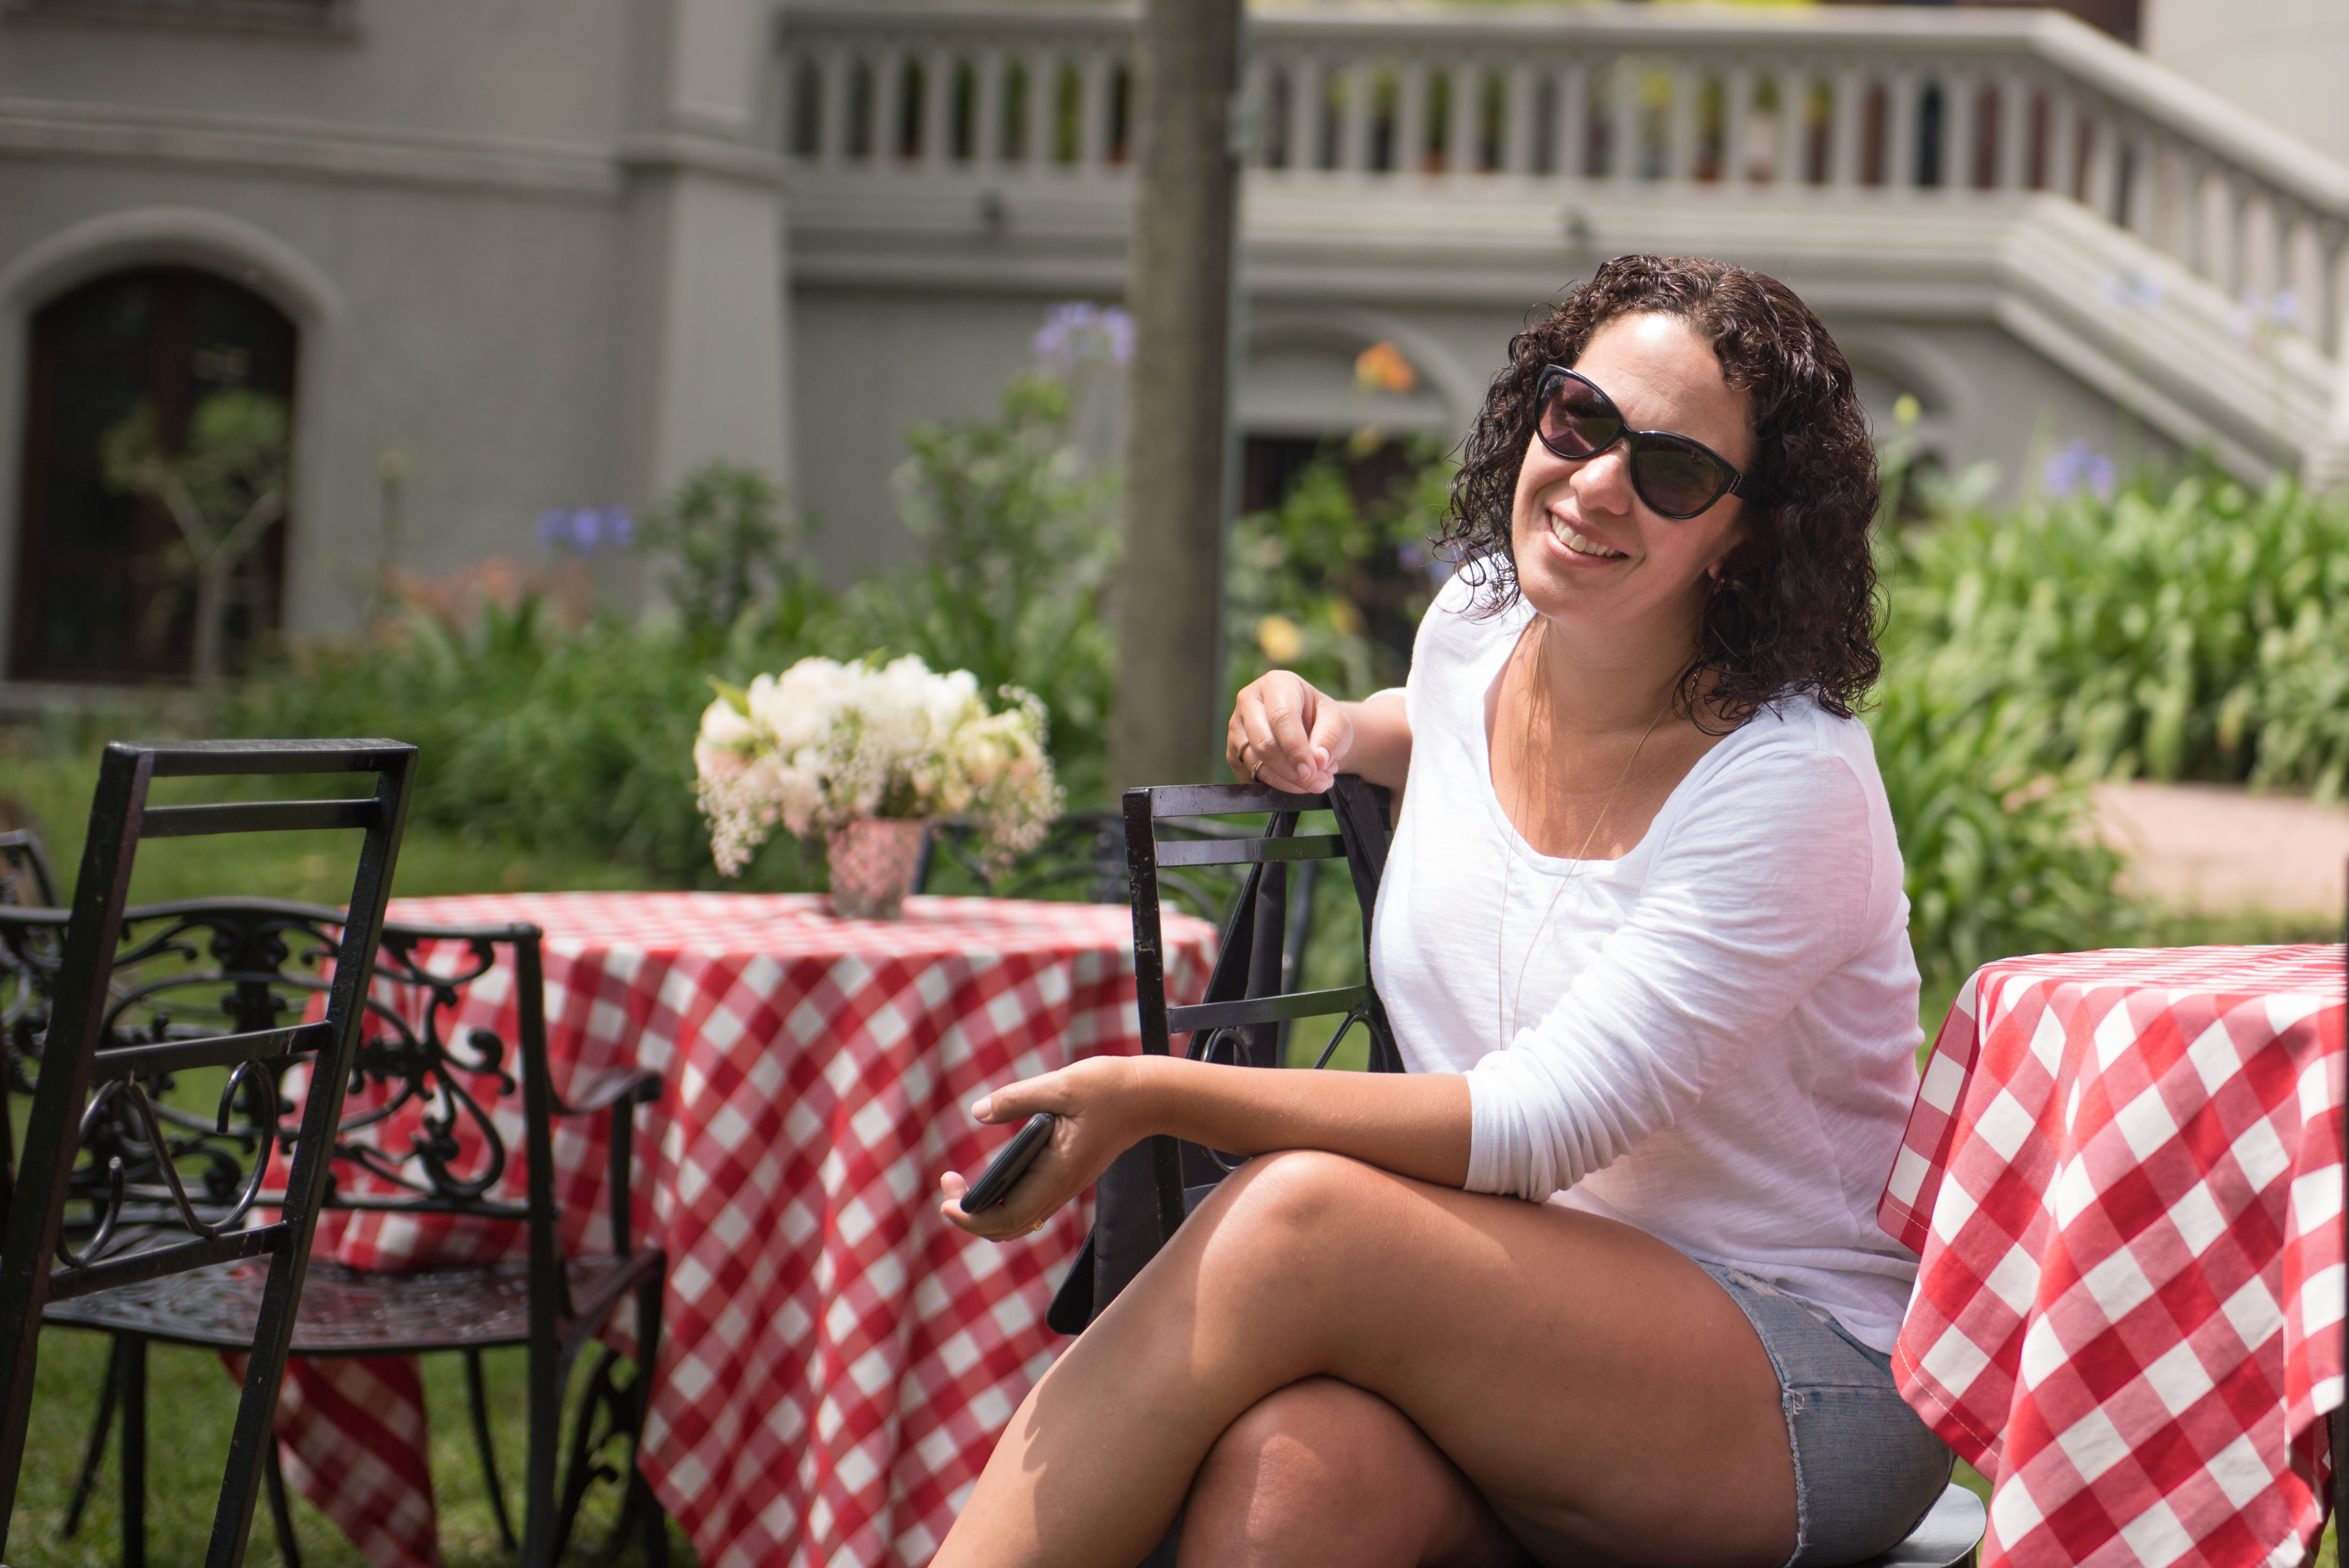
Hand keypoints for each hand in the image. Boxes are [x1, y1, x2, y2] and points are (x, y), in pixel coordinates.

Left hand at [938, 1057, 1142, 1241]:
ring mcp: (1064, 1188)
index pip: (1008, 1217)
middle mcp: (1061, 1188)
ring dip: (985, 1213)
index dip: (972, 1218)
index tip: (948, 1199)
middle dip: (970, 1217)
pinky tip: (990, 1181)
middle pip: (1007, 1229)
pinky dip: (1002, 1205)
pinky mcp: (1066, 1179)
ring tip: (961, 1185)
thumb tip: (977, 1111)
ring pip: (1017, 1223)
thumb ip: (1016, 1098)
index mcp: (1058, 1172)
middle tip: (947, 1183)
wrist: (1149, 1098)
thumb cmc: (1108, 1088)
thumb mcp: (1061, 1085)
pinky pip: (1029, 1208)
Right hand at [1227, 671, 1351, 793]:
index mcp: (1276, 684)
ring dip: (1288, 781)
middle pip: (1264, 742)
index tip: (1312, 771)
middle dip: (1292, 770)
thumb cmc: (1322, 719)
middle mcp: (1249, 701)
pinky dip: (1277, 786)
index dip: (1296, 749)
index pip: (1281, 717)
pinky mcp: (1232, 752)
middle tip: (1319, 783)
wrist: (1310, 728)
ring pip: (1255, 763)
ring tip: (1317, 782)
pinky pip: (1251, 776)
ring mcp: (1236, 727)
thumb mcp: (1337, 722)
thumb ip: (1330, 739)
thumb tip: (1318, 761)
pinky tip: (1299, 782)